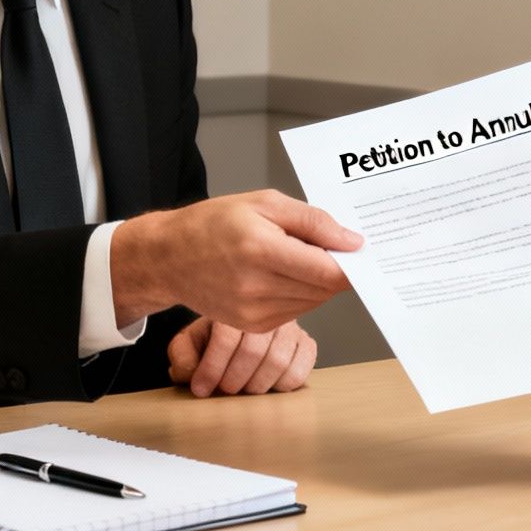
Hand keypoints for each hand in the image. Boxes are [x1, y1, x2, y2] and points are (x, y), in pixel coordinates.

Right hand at [111, 190, 360, 332]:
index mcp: (261, 249)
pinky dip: (300, 294)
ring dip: (317, 282)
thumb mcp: (265, 203)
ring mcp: (253, 312)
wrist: (169, 256)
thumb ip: (313, 222)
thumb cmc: (215, 223)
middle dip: (335, 269)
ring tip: (296, 257)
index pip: (327, 270)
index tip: (361, 251)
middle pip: (324, 288)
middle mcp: (257, 286)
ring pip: (313, 302)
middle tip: (329, 248)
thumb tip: (352, 242)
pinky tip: (282, 275)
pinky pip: (295, 312)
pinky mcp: (252, 326)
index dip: (352, 263)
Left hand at [167, 318, 318, 396]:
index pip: (227, 337)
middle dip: (234, 379)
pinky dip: (282, 385)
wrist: (239, 330)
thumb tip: (191, 372)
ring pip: (279, 361)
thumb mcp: (188, 343)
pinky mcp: (306, 344)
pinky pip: (300, 370)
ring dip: (257, 385)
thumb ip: (182, 355)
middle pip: (255, 350)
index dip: (212, 368)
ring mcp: (290, 326)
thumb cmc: (212, 341)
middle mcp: (266, 310)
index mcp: (234, 303)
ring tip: (244, 389)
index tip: (201, 390)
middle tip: (225, 390)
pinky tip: (267, 385)